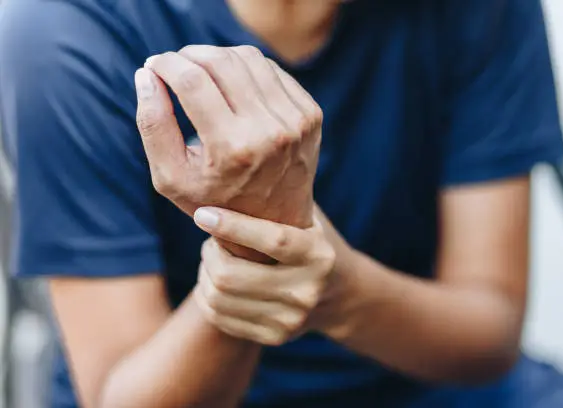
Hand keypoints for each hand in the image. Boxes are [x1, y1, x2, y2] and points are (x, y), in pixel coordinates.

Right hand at [134, 45, 321, 258]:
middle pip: (220, 62)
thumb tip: (146, 73)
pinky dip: (245, 68)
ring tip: (201, 72)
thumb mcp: (171, 177)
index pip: (192, 81)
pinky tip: (231, 84)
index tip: (154, 65)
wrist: (275, 219)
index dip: (166, 64)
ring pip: (248, 58)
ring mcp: (296, 121)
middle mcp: (270, 132)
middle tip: (175, 65)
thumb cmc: (214, 200)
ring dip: (217, 56)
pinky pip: (271, 70)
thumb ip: (153, 125)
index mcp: (233, 149)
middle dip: (189, 55)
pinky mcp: (311, 113)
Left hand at [192, 207, 335, 345]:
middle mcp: (307, 290)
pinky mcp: (275, 337)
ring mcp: (291, 319)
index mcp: (318, 254)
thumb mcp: (306, 215)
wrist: (339, 293)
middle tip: (211, 239)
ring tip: (215, 259)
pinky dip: (207, 295)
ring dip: (205, 273)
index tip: (202, 213)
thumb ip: (279, 195)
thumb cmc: (311, 239)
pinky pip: (219, 317)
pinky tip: (217, 281)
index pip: (271, 240)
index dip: (232, 225)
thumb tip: (228, 163)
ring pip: (218, 297)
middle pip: (231, 276)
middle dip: (209, 253)